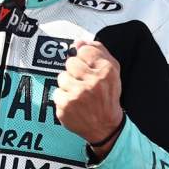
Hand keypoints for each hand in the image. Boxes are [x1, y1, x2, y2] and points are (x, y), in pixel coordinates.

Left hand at [52, 39, 124, 156]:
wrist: (105, 126)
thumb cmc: (107, 96)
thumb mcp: (112, 71)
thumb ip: (97, 52)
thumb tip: (78, 42)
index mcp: (106, 71)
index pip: (85, 50)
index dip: (84, 58)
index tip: (88, 67)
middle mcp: (93, 82)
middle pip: (70, 62)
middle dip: (75, 71)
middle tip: (84, 83)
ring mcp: (78, 95)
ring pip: (62, 77)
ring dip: (68, 85)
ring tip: (79, 94)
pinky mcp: (65, 107)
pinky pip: (56, 92)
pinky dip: (63, 98)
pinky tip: (74, 104)